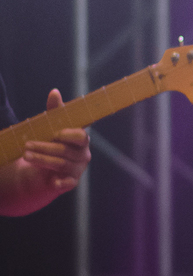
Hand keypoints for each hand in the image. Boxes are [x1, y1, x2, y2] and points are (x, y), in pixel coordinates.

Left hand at [0, 90, 90, 216]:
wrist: (44, 169)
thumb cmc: (51, 143)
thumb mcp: (51, 127)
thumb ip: (55, 111)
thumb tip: (54, 92)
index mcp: (80, 139)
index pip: (80, 136)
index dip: (69, 135)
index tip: (55, 133)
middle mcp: (83, 154)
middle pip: (65, 151)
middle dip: (45, 147)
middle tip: (27, 145)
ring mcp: (78, 169)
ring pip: (61, 164)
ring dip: (42, 160)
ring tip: (26, 156)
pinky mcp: (70, 182)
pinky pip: (68, 183)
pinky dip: (62, 183)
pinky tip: (53, 182)